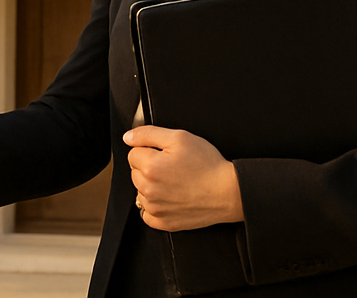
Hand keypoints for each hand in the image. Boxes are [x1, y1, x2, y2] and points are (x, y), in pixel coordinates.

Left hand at [123, 126, 243, 231]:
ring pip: (141, 191)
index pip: (133, 153)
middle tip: (172, 167)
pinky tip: (171, 197)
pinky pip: (147, 213)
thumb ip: (148, 134)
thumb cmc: (208, 165)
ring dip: (152, 186)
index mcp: (150, 167)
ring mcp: (156, 209)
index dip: (149, 150)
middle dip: (149, 167)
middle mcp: (149, 190)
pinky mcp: (164, 223)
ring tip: (175, 182)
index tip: (165, 154)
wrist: (228, 192)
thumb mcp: (180, 138)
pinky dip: (155, 205)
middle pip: (135, 172)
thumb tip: (128, 137)